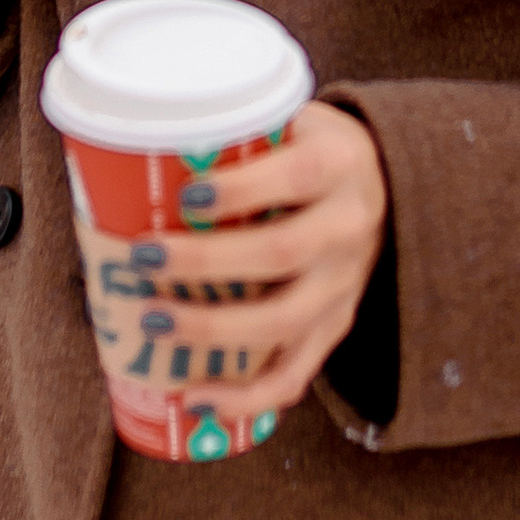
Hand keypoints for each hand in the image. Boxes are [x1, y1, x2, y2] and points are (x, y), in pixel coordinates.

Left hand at [129, 100, 389, 417]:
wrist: (381, 182)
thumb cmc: (306, 147)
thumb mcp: (288, 120)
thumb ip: (235, 135)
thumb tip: (138, 151)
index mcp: (338, 163)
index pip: (296, 177)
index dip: (239, 190)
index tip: (183, 197)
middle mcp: (348, 226)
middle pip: (281, 253)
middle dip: (206, 262)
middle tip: (144, 257)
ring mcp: (344, 283)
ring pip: (284, 320)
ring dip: (212, 328)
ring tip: (152, 322)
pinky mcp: (335, 325)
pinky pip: (296, 372)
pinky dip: (247, 395)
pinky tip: (198, 399)